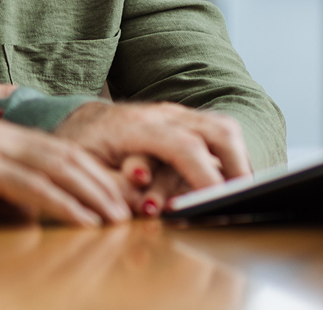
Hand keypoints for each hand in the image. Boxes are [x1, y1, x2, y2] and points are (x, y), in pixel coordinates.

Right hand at [0, 118, 130, 226]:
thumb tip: (23, 217)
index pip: (51, 147)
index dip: (87, 169)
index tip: (113, 191)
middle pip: (62, 153)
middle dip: (100, 180)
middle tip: (129, 206)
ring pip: (54, 167)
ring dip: (91, 194)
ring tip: (117, 217)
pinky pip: (30, 187)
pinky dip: (62, 205)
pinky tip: (82, 222)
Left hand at [54, 101, 250, 215]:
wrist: (81, 123)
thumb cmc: (83, 149)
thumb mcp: (86, 173)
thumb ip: (114, 189)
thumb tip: (145, 207)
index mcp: (136, 125)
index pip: (183, 147)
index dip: (203, 177)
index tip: (215, 205)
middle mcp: (162, 115)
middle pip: (217, 129)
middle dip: (235, 166)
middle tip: (241, 200)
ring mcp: (177, 117)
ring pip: (223, 128)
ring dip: (237, 162)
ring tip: (239, 196)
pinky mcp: (185, 124)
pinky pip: (219, 135)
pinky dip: (230, 160)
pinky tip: (230, 186)